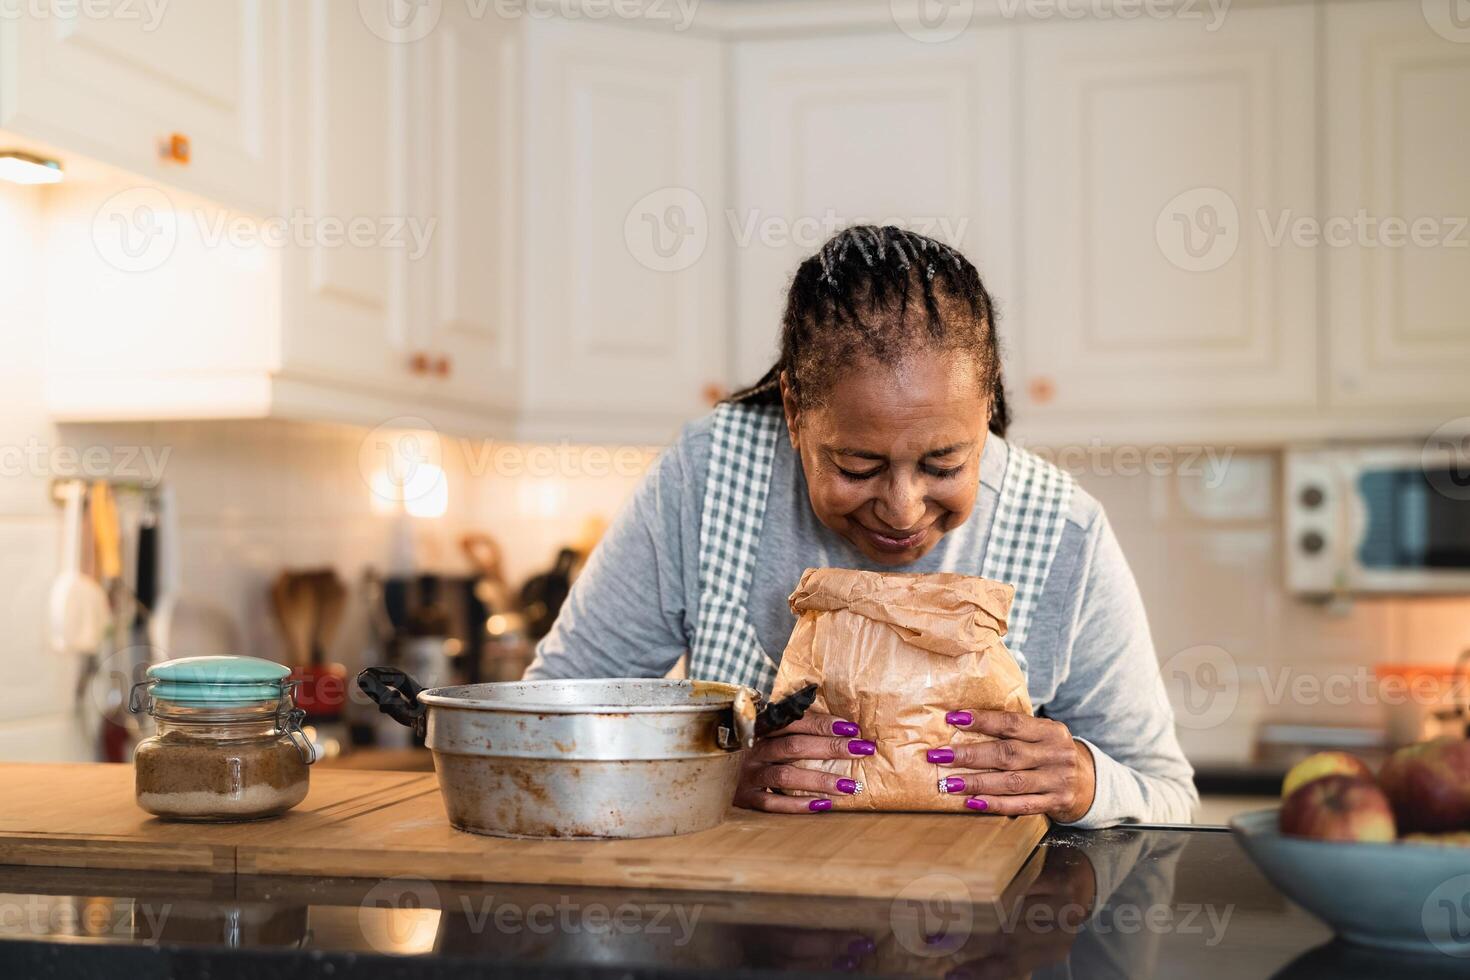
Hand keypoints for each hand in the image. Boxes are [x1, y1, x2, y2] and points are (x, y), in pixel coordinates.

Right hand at [734, 711, 874, 812]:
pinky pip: (773, 803)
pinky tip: (824, 806)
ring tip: (850, 785)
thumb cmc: (750, 750)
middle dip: (831, 748)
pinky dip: (798, 805)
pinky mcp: (744, 798)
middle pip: (794, 746)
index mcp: (759, 726)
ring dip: (820, 780)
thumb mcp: (763, 733)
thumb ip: (792, 728)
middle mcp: (752, 748)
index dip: (823, 724)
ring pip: (786, 776)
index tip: (852, 729)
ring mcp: (746, 774)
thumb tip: (840, 729)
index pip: (794, 721)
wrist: (710, 771)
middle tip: (862, 751)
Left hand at [928, 710, 1095, 821]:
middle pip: (1008, 754)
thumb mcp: (1043, 735)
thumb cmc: (1051, 754)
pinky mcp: (1056, 803)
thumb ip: (1015, 730)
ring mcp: (1057, 780)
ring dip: (976, 782)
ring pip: (1011, 782)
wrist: (1091, 783)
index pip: (1012, 722)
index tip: (952, 718)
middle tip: (939, 755)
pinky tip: (972, 802)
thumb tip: (963, 721)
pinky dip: (995, 804)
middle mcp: (1056, 754)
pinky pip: (1021, 805)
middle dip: (970, 755)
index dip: (982, 720)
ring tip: (948, 783)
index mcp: (1050, 731)